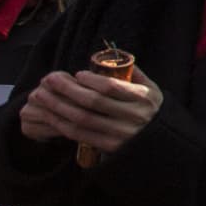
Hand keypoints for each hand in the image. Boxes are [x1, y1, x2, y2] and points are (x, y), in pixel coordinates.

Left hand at [23, 68, 163, 154]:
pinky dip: (62, 124)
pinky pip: (80, 135)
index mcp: (142, 98)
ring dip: (58, 106)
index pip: (111, 87)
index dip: (90, 80)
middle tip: (49, 79)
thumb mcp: (153, 89)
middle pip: (92, 102)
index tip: (77, 74)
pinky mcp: (110, 147)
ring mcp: (120, 133)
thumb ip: (135, 74)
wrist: (163, 144)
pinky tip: (51, 115)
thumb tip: (114, 58)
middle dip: (66, 89)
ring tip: (42, 95)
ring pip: (82, 119)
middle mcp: (132, 116)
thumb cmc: (153, 111)